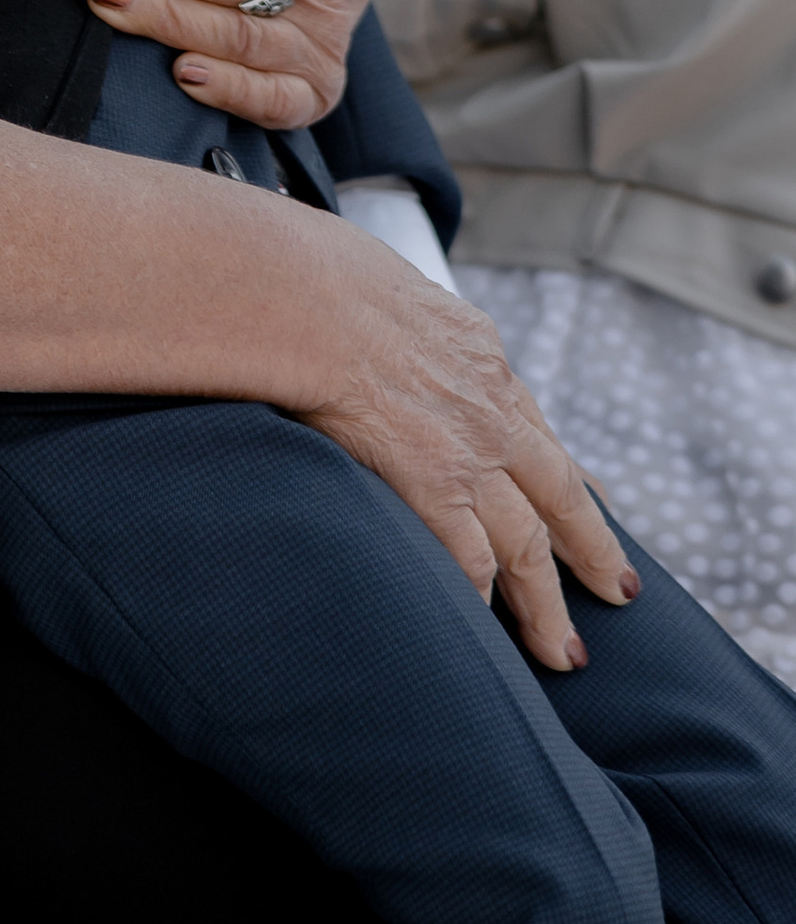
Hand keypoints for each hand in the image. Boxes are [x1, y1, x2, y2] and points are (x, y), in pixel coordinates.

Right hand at [298, 235, 636, 673]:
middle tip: (620, 592)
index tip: (598, 504)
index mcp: (478, 351)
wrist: (302, 293)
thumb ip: (396, 318)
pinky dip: (479, 600)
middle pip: (559, 494)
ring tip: (563, 650)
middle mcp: (490, 406)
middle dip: (594, 549)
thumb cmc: (315, 273)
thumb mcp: (382, 280)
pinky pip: (469, 562)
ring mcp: (467, 452)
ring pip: (527, 546)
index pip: (536, 425)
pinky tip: (483, 635)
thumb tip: (366, 319)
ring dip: (547, 604)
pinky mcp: (432, 486)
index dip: (568, 473)